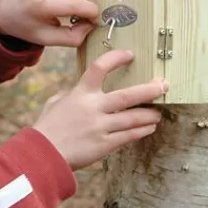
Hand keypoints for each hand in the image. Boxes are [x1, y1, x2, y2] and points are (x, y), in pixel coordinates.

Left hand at [0, 0, 98, 46]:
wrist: (4, 9)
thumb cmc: (27, 25)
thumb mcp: (46, 39)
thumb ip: (72, 37)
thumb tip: (91, 25)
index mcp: (38, 4)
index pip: (76, 4)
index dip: (92, 12)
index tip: (95, 20)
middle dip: (90, 2)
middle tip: (88, 13)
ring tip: (76, 1)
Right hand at [32, 49, 166, 169]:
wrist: (43, 153)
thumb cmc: (47, 127)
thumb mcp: (56, 102)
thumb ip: (71, 94)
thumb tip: (78, 91)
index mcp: (80, 93)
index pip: (99, 68)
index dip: (116, 58)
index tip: (129, 54)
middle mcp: (93, 108)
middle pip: (127, 96)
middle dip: (149, 90)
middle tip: (163, 85)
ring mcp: (100, 127)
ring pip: (133, 118)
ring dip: (149, 114)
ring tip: (159, 112)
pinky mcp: (104, 145)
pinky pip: (128, 136)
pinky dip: (141, 131)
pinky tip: (149, 128)